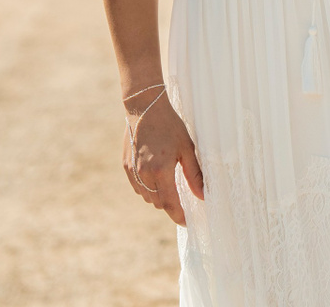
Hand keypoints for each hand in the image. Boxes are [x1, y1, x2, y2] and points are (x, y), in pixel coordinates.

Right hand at [122, 91, 203, 225]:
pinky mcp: (126, 166)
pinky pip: (137, 187)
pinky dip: (147, 188)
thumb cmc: (170, 125)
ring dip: (158, 196)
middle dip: (170, 204)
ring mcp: (132, 171)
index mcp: (161, 170)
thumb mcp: (187, 148)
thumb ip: (194, 175)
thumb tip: (203, 195)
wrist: (145, 107)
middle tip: (182, 198)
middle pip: (158, 202)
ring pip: (147, 196)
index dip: (178, 215)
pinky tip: (155, 176)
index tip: (186, 222)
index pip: (170, 204)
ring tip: (169, 184)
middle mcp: (143, 174)